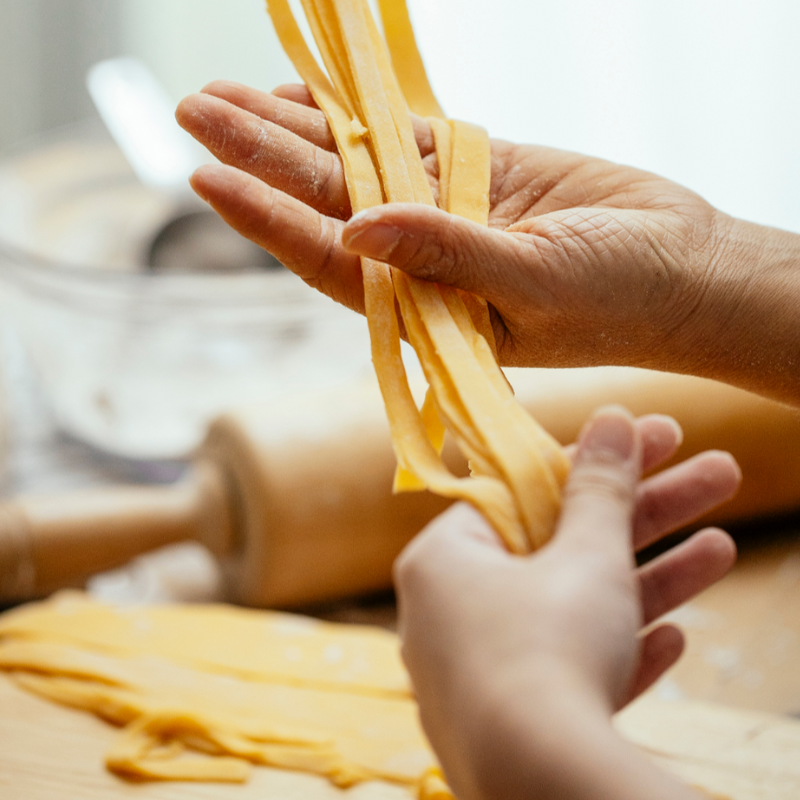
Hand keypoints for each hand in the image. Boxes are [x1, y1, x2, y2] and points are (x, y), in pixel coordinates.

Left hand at [177, 81, 799, 403]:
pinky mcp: (473, 174)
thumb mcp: (535, 283)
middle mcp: (419, 263)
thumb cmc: (619, 297)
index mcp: (424, 306)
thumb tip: (359, 227)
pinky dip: (355, 117)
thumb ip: (448, 258)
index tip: (208, 175)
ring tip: (224, 95)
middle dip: (259, 157)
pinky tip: (306, 98)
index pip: (329, 262)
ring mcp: (442, 214)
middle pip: (324, 204)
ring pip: (352, 166)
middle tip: (192, 111)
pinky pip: (399, 140)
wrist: (680, 266)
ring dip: (292, 130)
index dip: (267, 219)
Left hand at [394, 407, 739, 799]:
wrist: (541, 789)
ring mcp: (476, 674)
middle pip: (558, 547)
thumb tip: (614, 418)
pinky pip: (565, 672)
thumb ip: (598, 487)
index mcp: (444, 560)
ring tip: (723, 549)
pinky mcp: (507, 725)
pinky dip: (615, 652)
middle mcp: (448, 613)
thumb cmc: (549, 650)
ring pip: (570, 611)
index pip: (520, 492)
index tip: (646, 442)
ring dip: (648, 580)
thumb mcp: (585, 557)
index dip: (590, 463)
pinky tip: (672, 639)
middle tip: (714, 475)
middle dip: (645, 513)